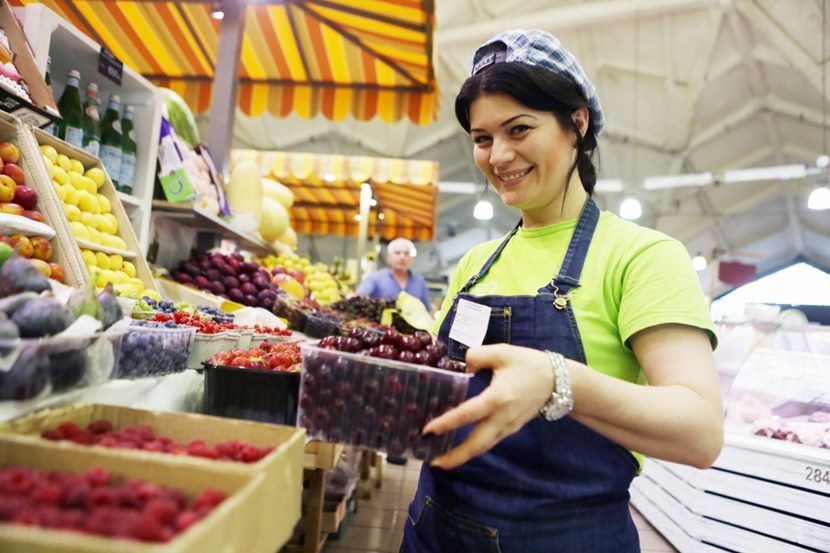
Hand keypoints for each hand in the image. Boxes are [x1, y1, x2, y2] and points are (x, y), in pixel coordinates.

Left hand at [424, 344, 554, 469]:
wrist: (559, 381)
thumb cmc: (529, 364)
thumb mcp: (502, 352)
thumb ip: (477, 356)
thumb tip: (463, 367)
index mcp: (498, 397)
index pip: (467, 414)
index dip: (446, 423)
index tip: (427, 430)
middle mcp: (502, 417)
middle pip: (476, 444)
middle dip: (455, 457)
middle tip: (433, 462)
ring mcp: (508, 426)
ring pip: (484, 447)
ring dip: (463, 456)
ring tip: (442, 460)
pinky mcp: (512, 428)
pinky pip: (490, 442)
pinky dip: (475, 448)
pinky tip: (462, 446)